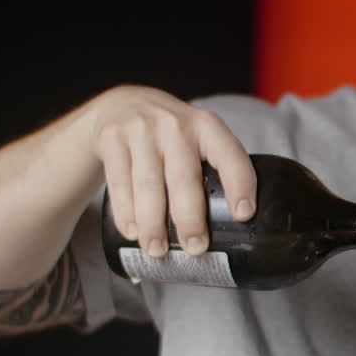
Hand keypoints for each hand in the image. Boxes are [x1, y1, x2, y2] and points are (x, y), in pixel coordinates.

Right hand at [88, 85, 255, 256]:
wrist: (123, 105)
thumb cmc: (173, 135)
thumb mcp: (199, 137)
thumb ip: (215, 168)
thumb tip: (237, 225)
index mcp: (207, 127)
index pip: (230, 156)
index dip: (239, 185)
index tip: (243, 215)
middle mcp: (175, 125)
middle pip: (183, 179)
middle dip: (190, 219)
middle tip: (195, 247)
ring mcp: (141, 131)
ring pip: (147, 186)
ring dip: (153, 224)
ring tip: (158, 250)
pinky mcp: (112, 140)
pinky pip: (119, 183)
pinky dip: (126, 213)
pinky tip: (132, 232)